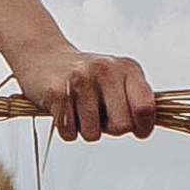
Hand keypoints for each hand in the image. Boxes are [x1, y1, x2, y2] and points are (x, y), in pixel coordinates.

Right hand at [9, 39, 157, 142]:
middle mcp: (106, 71)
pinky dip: (67, 128)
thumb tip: (144, 129)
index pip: (146, 108)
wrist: (44, 55)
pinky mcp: (58, 93)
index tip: (137, 130)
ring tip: (79, 109)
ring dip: (85, 129)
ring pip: (93, 133)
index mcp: (127, 69)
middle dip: (111, 129)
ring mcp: (82, 80)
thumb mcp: (117, 79)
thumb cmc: (86, 77)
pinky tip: (65, 110)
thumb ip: (136, 101)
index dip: (143, 127)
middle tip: (100, 116)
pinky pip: (69, 132)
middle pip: (122, 126)